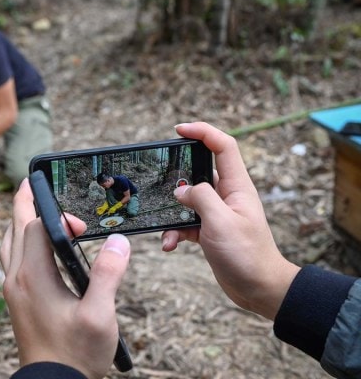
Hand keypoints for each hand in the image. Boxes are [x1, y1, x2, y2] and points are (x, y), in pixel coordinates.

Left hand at [0, 179, 131, 378]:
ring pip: (9, 243)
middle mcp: (16, 277)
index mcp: (33, 275)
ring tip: (30, 209)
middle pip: (15, 227)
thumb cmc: (74, 354)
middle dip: (24, 202)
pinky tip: (33, 247)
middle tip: (31, 182)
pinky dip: (18, 242)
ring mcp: (12, 289)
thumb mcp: (99, 315)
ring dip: (18, 222)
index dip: (58, 216)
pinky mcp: (15, 299)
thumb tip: (118, 243)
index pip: (37, 225)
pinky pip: (10, 259)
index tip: (80, 224)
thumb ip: (108, 275)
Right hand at [161, 122, 299, 319]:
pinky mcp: (209, 231)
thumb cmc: (247, 254)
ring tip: (166, 227)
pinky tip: (170, 244)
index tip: (178, 130)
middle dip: (178, 176)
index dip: (203, 132)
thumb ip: (200, 198)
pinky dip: (175, 232)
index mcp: (237, 186)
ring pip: (188, 201)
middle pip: (200, 171)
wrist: (259, 289)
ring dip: (173, 213)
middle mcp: (227, 196)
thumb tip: (180, 191)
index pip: (223, 146)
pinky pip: (185, 223)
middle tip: (161, 179)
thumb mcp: (220, 221)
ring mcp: (218, 214)